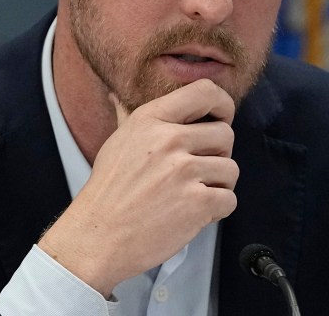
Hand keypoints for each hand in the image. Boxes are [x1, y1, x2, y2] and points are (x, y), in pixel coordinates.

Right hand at [38, 79, 237, 296]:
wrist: (97, 237)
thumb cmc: (109, 189)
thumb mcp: (117, 141)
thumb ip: (127, 115)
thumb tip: (117, 95)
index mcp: (152, 118)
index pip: (205, 91)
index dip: (222, 105)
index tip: (220, 120)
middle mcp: (169, 140)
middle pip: (226, 133)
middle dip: (219, 154)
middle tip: (198, 170)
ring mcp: (184, 172)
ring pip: (231, 168)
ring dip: (218, 185)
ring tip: (192, 193)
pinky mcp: (196, 203)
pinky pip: (229, 199)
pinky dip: (216, 211)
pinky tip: (192, 213)